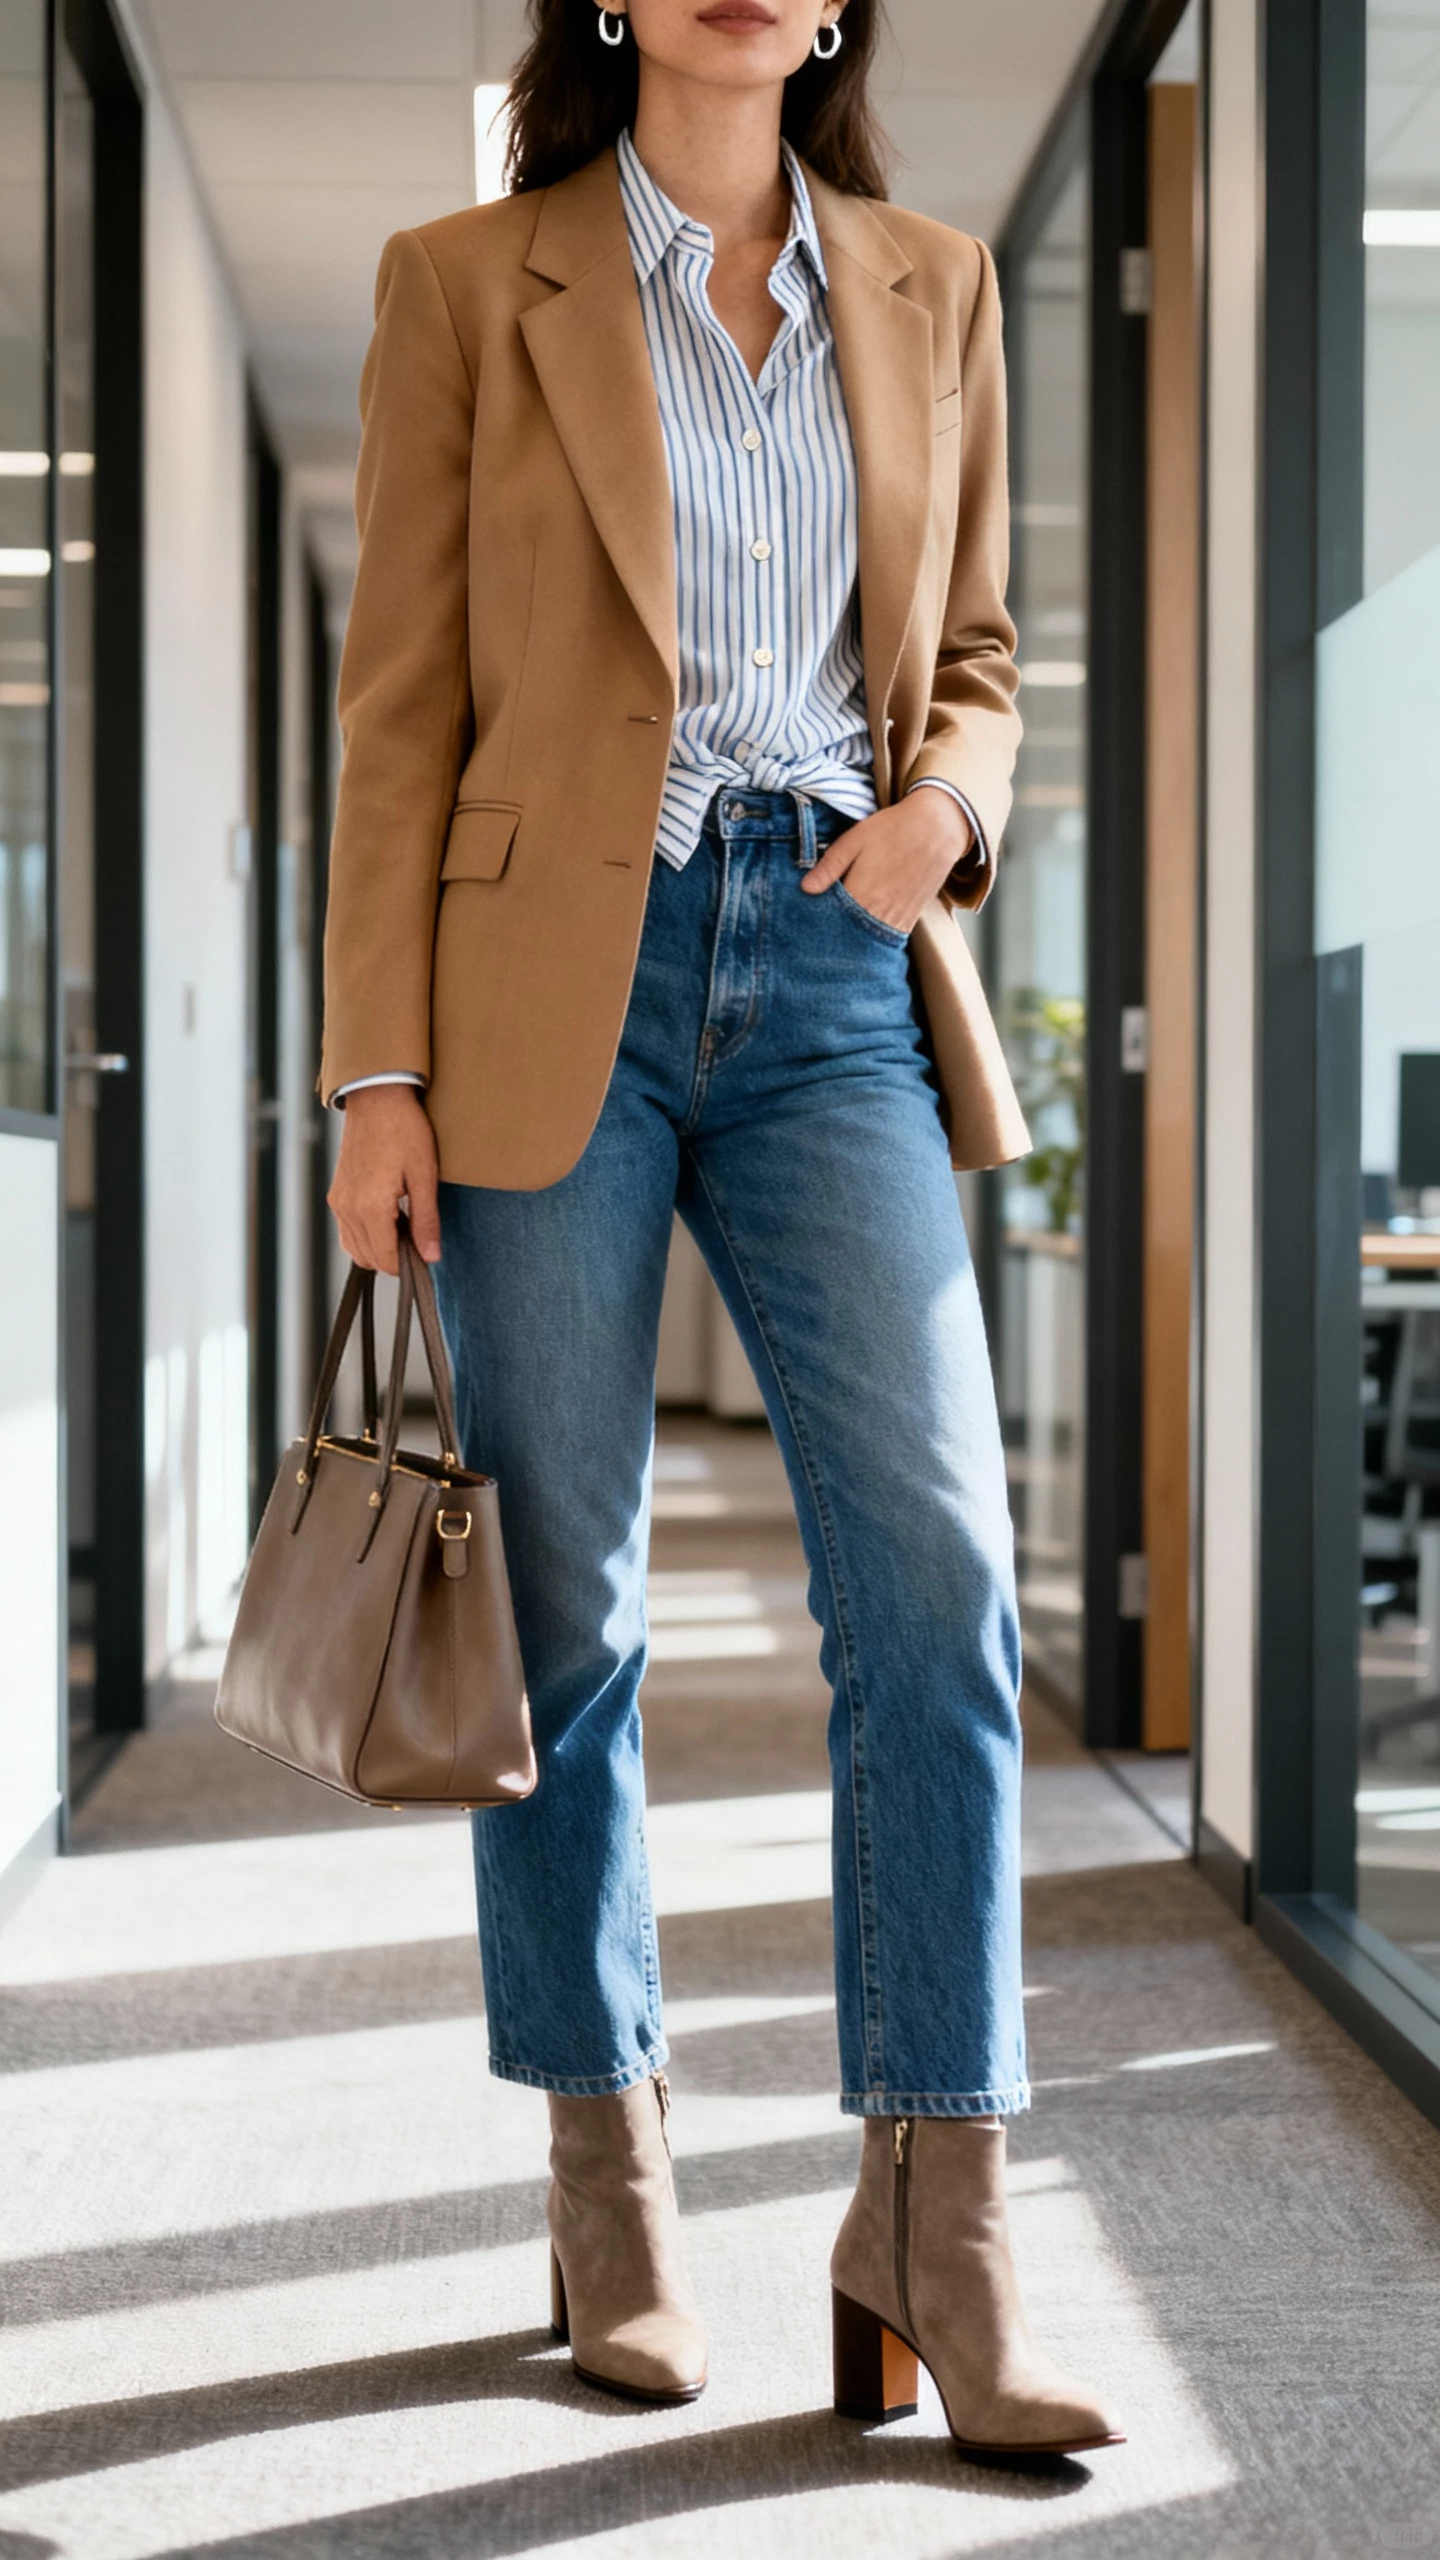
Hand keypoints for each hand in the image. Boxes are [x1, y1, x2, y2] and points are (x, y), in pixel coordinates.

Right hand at [328, 1085, 440, 1274]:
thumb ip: (426, 1220)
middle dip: (395, 1257)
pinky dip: (366, 1236)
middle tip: (419, 1238)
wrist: (377, 1098)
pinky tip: (387, 1219)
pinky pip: (347, 1231)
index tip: (427, 1255)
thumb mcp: (424, 1175)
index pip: (387, 1260)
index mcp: (370, 1207)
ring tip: (404, 1226)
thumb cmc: (403, 1129)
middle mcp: (348, 1208)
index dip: (410, 1265)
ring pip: (356, 1249)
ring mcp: (339, 1201)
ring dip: (379, 1248)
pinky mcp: (337, 1193)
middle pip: (370, 1258)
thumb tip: (431, 1256)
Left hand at [801, 790, 974, 934]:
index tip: (803, 921)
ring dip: (851, 937)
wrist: (937, 829)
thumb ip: (830, 866)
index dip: (814, 922)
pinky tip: (861, 927)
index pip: (829, 919)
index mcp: (860, 892)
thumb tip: (805, 888)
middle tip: (816, 929)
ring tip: (837, 932)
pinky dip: (871, 936)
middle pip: (846, 934)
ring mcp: (896, 918)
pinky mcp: (910, 918)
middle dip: (831, 933)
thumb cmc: (893, 829)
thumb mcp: (855, 840)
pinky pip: (885, 937)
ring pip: (866, 939)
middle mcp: (878, 912)